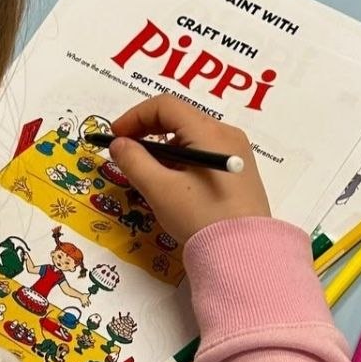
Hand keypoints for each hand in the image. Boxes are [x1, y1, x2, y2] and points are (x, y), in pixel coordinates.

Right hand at [107, 95, 269, 243]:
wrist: (245, 255)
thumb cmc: (200, 218)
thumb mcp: (160, 190)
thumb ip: (134, 162)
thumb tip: (118, 144)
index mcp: (209, 132)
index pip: (165, 106)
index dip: (134, 116)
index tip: (115, 137)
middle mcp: (226, 135)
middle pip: (179, 118)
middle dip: (146, 132)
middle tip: (125, 154)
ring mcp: (236, 153)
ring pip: (190, 137)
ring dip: (162, 149)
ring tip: (146, 174)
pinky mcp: (238, 171)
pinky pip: (203, 153)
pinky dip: (180, 160)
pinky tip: (170, 184)